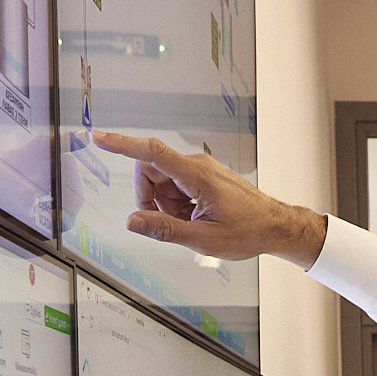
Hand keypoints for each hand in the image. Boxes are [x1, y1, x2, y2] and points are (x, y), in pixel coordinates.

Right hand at [90, 131, 330, 266]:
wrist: (277, 227)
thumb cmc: (249, 231)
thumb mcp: (204, 239)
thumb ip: (165, 229)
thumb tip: (132, 221)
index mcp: (197, 175)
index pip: (152, 153)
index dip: (122, 145)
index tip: (99, 137)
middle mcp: (197, 166)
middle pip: (150, 172)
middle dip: (149, 198)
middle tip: (168, 222)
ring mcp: (200, 170)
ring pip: (161, 182)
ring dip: (165, 205)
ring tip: (190, 222)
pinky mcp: (202, 176)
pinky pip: (175, 187)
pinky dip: (176, 205)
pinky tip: (194, 218)